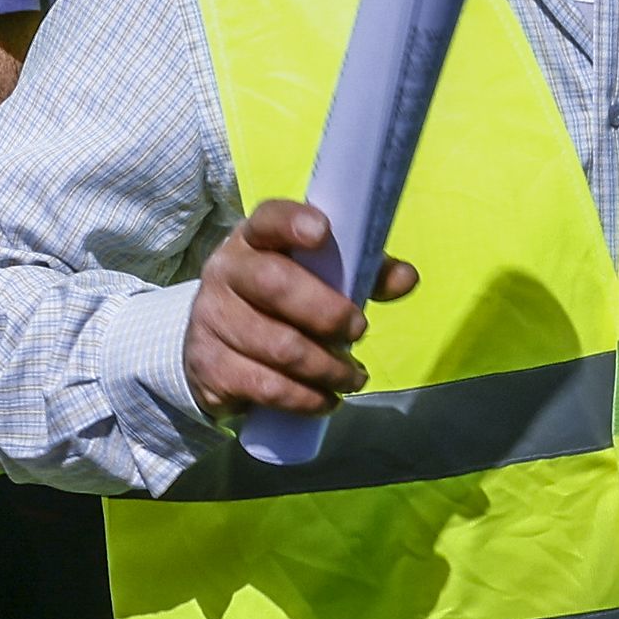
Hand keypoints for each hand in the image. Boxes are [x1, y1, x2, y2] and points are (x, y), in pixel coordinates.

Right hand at [183, 199, 413, 422]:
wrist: (212, 348)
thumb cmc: (276, 304)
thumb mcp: (314, 280)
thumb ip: (362, 274)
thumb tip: (407, 278)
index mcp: (253, 240)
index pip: (268, 220)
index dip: (293, 222)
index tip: (322, 232)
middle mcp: (224, 272)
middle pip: (275, 284)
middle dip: (328, 312)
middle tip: (359, 331)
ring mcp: (211, 320)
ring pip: (278, 346)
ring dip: (327, 367)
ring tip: (353, 377)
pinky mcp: (210, 367)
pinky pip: (267, 386)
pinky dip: (305, 398)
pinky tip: (325, 399)